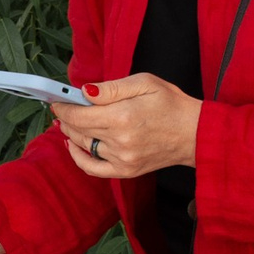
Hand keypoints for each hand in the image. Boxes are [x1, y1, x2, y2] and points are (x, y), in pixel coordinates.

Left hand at [48, 72, 201, 179]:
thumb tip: (84, 92)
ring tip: (68, 123)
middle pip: (78, 130)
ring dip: (71, 133)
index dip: (63, 107)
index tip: (58, 101)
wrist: (195, 133)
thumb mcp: (144, 83)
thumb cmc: (171, 103)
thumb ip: (111, 88)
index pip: (79, 115)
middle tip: (62, 108)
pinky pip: (93, 169)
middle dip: (66, 118)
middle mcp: (119, 141)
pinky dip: (79, 158)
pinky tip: (73, 146)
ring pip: (83, 146)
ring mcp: (122, 159)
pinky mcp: (126, 171)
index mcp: (123, 116)